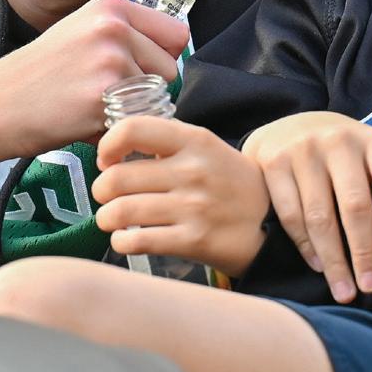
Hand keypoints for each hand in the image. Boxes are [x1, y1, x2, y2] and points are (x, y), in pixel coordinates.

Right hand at [0, 0, 187, 179]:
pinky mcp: (103, 100)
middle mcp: (114, 29)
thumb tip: (174, 45)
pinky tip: (85, 120)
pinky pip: (134, 121)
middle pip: (170, 67)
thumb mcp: (80, 30)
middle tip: (111, 93)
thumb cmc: (39, 72)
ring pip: (155, 98)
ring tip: (93, 105)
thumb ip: (125, 31)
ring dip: (133, 109)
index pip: (176, 32)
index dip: (162, 55)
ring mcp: (109, 63)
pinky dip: (115, 128)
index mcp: (112, 7)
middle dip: (149, 86)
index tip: (141, 67)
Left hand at [92, 116, 270, 277]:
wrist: (271, 220)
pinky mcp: (193, 240)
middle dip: (100, 190)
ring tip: (112, 218)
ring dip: (106, 218)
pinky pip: (136, 241)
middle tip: (106, 195)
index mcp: (194, 140)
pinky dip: (121, 242)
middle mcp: (192, 170)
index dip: (108, 145)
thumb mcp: (206, 148)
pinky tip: (127, 239)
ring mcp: (193, 206)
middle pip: (116, 178)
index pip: (133, 129)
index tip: (107, 159)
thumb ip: (167, 142)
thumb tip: (116, 147)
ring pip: (120, 212)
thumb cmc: (230, 182)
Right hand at [243, 112, 371, 302]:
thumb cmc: (341, 156)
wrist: (289, 126)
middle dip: (364, 251)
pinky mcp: (274, 162)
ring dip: (334, 259)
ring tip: (344, 290)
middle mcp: (339, 140)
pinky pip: (291, 213)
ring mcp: (303, 150)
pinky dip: (305, 245)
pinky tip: (317, 265)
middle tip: (371, 286)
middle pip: (354, 203)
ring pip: (320, 216)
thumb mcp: (368, 162)